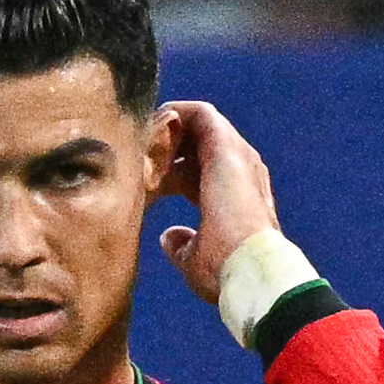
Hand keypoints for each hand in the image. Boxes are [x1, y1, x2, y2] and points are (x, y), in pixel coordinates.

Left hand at [151, 96, 287, 289]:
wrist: (250, 267)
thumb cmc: (226, 270)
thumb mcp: (196, 260)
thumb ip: (182, 245)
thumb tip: (168, 236)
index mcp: (231, 198)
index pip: (195, 174)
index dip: (165, 175)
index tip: (139, 186)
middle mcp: (238, 172)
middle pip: (195, 146)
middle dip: (163, 149)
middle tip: (133, 159)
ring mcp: (236, 155)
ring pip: (197, 125)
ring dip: (166, 130)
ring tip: (139, 143)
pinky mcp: (226, 144)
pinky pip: (199, 113)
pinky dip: (173, 115)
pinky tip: (150, 130)